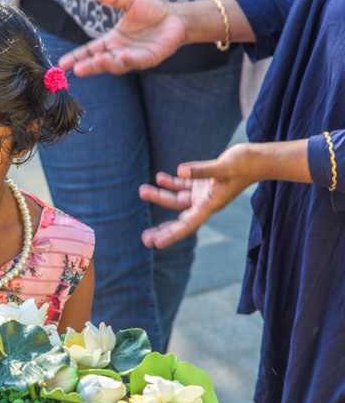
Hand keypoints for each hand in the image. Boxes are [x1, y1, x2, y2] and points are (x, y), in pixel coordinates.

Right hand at [58, 0, 185, 76]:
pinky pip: (136, 61)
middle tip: (76, 70)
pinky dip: (128, 60)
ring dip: (106, 64)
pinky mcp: (148, 59)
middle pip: (99, 62)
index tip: (63, 63)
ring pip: (116, 65)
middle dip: (87, 66)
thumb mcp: (130, 1)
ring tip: (96, 61)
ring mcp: (133, 58)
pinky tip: (121, 55)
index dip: (77, 57)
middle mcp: (119, 51)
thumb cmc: (153, 10)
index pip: (90, 51)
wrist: (176, 17)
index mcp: (112, 40)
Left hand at [139, 145, 254, 248]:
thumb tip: (180, 171)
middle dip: (163, 230)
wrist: (259, 158)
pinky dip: (171, 183)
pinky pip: (183, 187)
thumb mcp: (224, 165)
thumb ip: (201, 170)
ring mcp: (204, 194)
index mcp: (211, 204)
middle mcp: (206, 203)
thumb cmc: (245, 163)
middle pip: (180, 221)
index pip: (187, 225)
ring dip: (159, 196)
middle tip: (144, 239)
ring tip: (142, 191)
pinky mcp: (204, 184)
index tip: (156, 243)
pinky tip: (160, 177)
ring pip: (177, 201)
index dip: (171, 235)